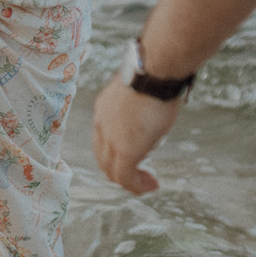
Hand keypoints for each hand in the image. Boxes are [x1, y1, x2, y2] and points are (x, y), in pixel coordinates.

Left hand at [92, 72, 179, 193]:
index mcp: (104, 108)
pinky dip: (137, 186)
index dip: (117, 151)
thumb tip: (150, 112)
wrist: (153, 71)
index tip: (138, 153)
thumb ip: (139, 107)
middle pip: (103, 157)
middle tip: (140, 175)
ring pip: (112, 170)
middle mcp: (101, 124)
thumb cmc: (154, 73)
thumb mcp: (141, 92)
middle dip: (120, 169)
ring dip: (130, 180)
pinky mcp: (125, 150)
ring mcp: (111, 138)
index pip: (103, 138)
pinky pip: (125, 177)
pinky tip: (150, 185)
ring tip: (148, 182)